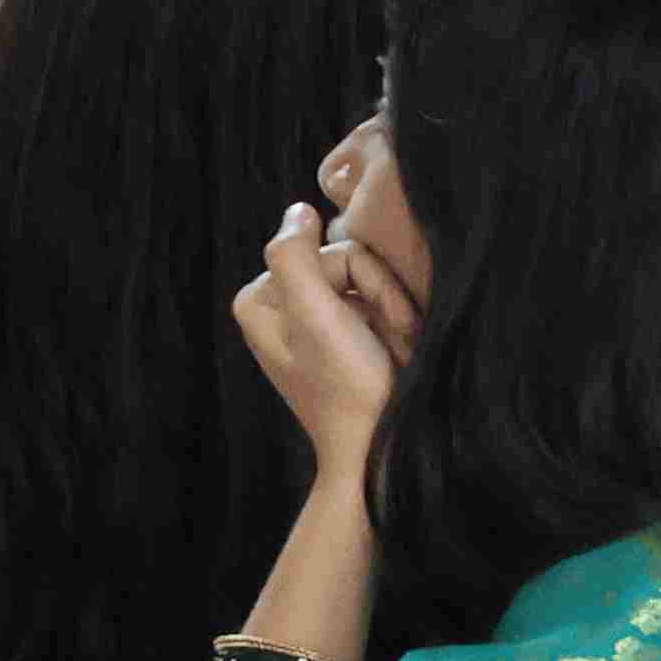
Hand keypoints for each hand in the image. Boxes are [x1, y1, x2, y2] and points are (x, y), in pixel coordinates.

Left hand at [232, 175, 419, 480]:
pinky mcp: (343, 339)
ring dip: (396, 317)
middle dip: (383, 302)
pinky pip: (381, 309)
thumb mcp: (317, 318)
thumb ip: (294, 257)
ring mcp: (313, 322)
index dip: (365, 285)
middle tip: (391, 344)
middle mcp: (281, 306)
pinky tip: (400, 355)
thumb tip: (299, 210)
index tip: (372, 326)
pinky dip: (399, 330)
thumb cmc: (349, 388)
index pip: (332, 254)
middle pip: (353, 267)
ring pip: (373, 286)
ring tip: (396, 353)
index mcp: (260, 299)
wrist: (381, 450)